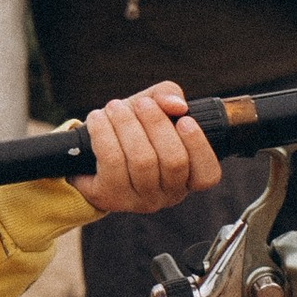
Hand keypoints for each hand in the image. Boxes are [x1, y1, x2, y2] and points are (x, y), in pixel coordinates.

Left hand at [73, 87, 221, 213]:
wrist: (90, 152)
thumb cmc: (131, 128)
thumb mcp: (154, 107)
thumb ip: (169, 97)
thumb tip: (177, 105)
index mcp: (188, 176)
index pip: (207, 174)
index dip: (198, 146)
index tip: (184, 119)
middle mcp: (169, 194)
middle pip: (173, 161)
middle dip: (157, 124)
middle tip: (142, 104)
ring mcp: (141, 200)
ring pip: (142, 161)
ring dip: (127, 125)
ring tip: (114, 107)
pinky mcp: (112, 197)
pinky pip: (112, 162)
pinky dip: (104, 133)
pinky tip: (98, 119)